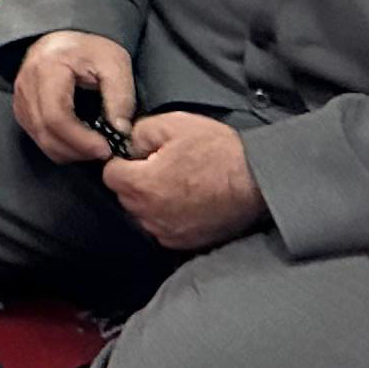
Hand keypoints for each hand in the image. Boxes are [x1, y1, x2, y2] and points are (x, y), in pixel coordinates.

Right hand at [7, 30, 137, 165]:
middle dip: (77, 150)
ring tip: (93, 148)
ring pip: (40, 139)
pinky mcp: (21, 109)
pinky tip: (78, 142)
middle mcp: (26, 85)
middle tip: (103, 152)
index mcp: (47, 68)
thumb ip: (120, 96)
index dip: (80, 139)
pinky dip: (59, 146)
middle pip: (45, 132)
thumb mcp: (114, 63)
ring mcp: (20, 98)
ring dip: (69, 152)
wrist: (65, 38)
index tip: (105, 148)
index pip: (55, 115)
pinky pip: (37, 136)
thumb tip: (120, 130)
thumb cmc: (89, 49)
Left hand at [99, 112, 265, 251]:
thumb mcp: (173, 124)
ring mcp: (168, 233)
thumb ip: (139, 132)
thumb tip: (129, 145)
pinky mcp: (186, 243)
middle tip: (164, 166)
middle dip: (137, 180)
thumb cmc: (218, 151)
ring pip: (143, 214)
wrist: (258, 181)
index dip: (123, 161)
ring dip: (152, 200)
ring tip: (179, 183)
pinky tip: (188, 200)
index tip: (140, 157)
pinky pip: (163, 228)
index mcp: (142, 185)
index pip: (110, 174)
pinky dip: (169, 216)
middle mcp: (150, 215)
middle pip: (125, 196)